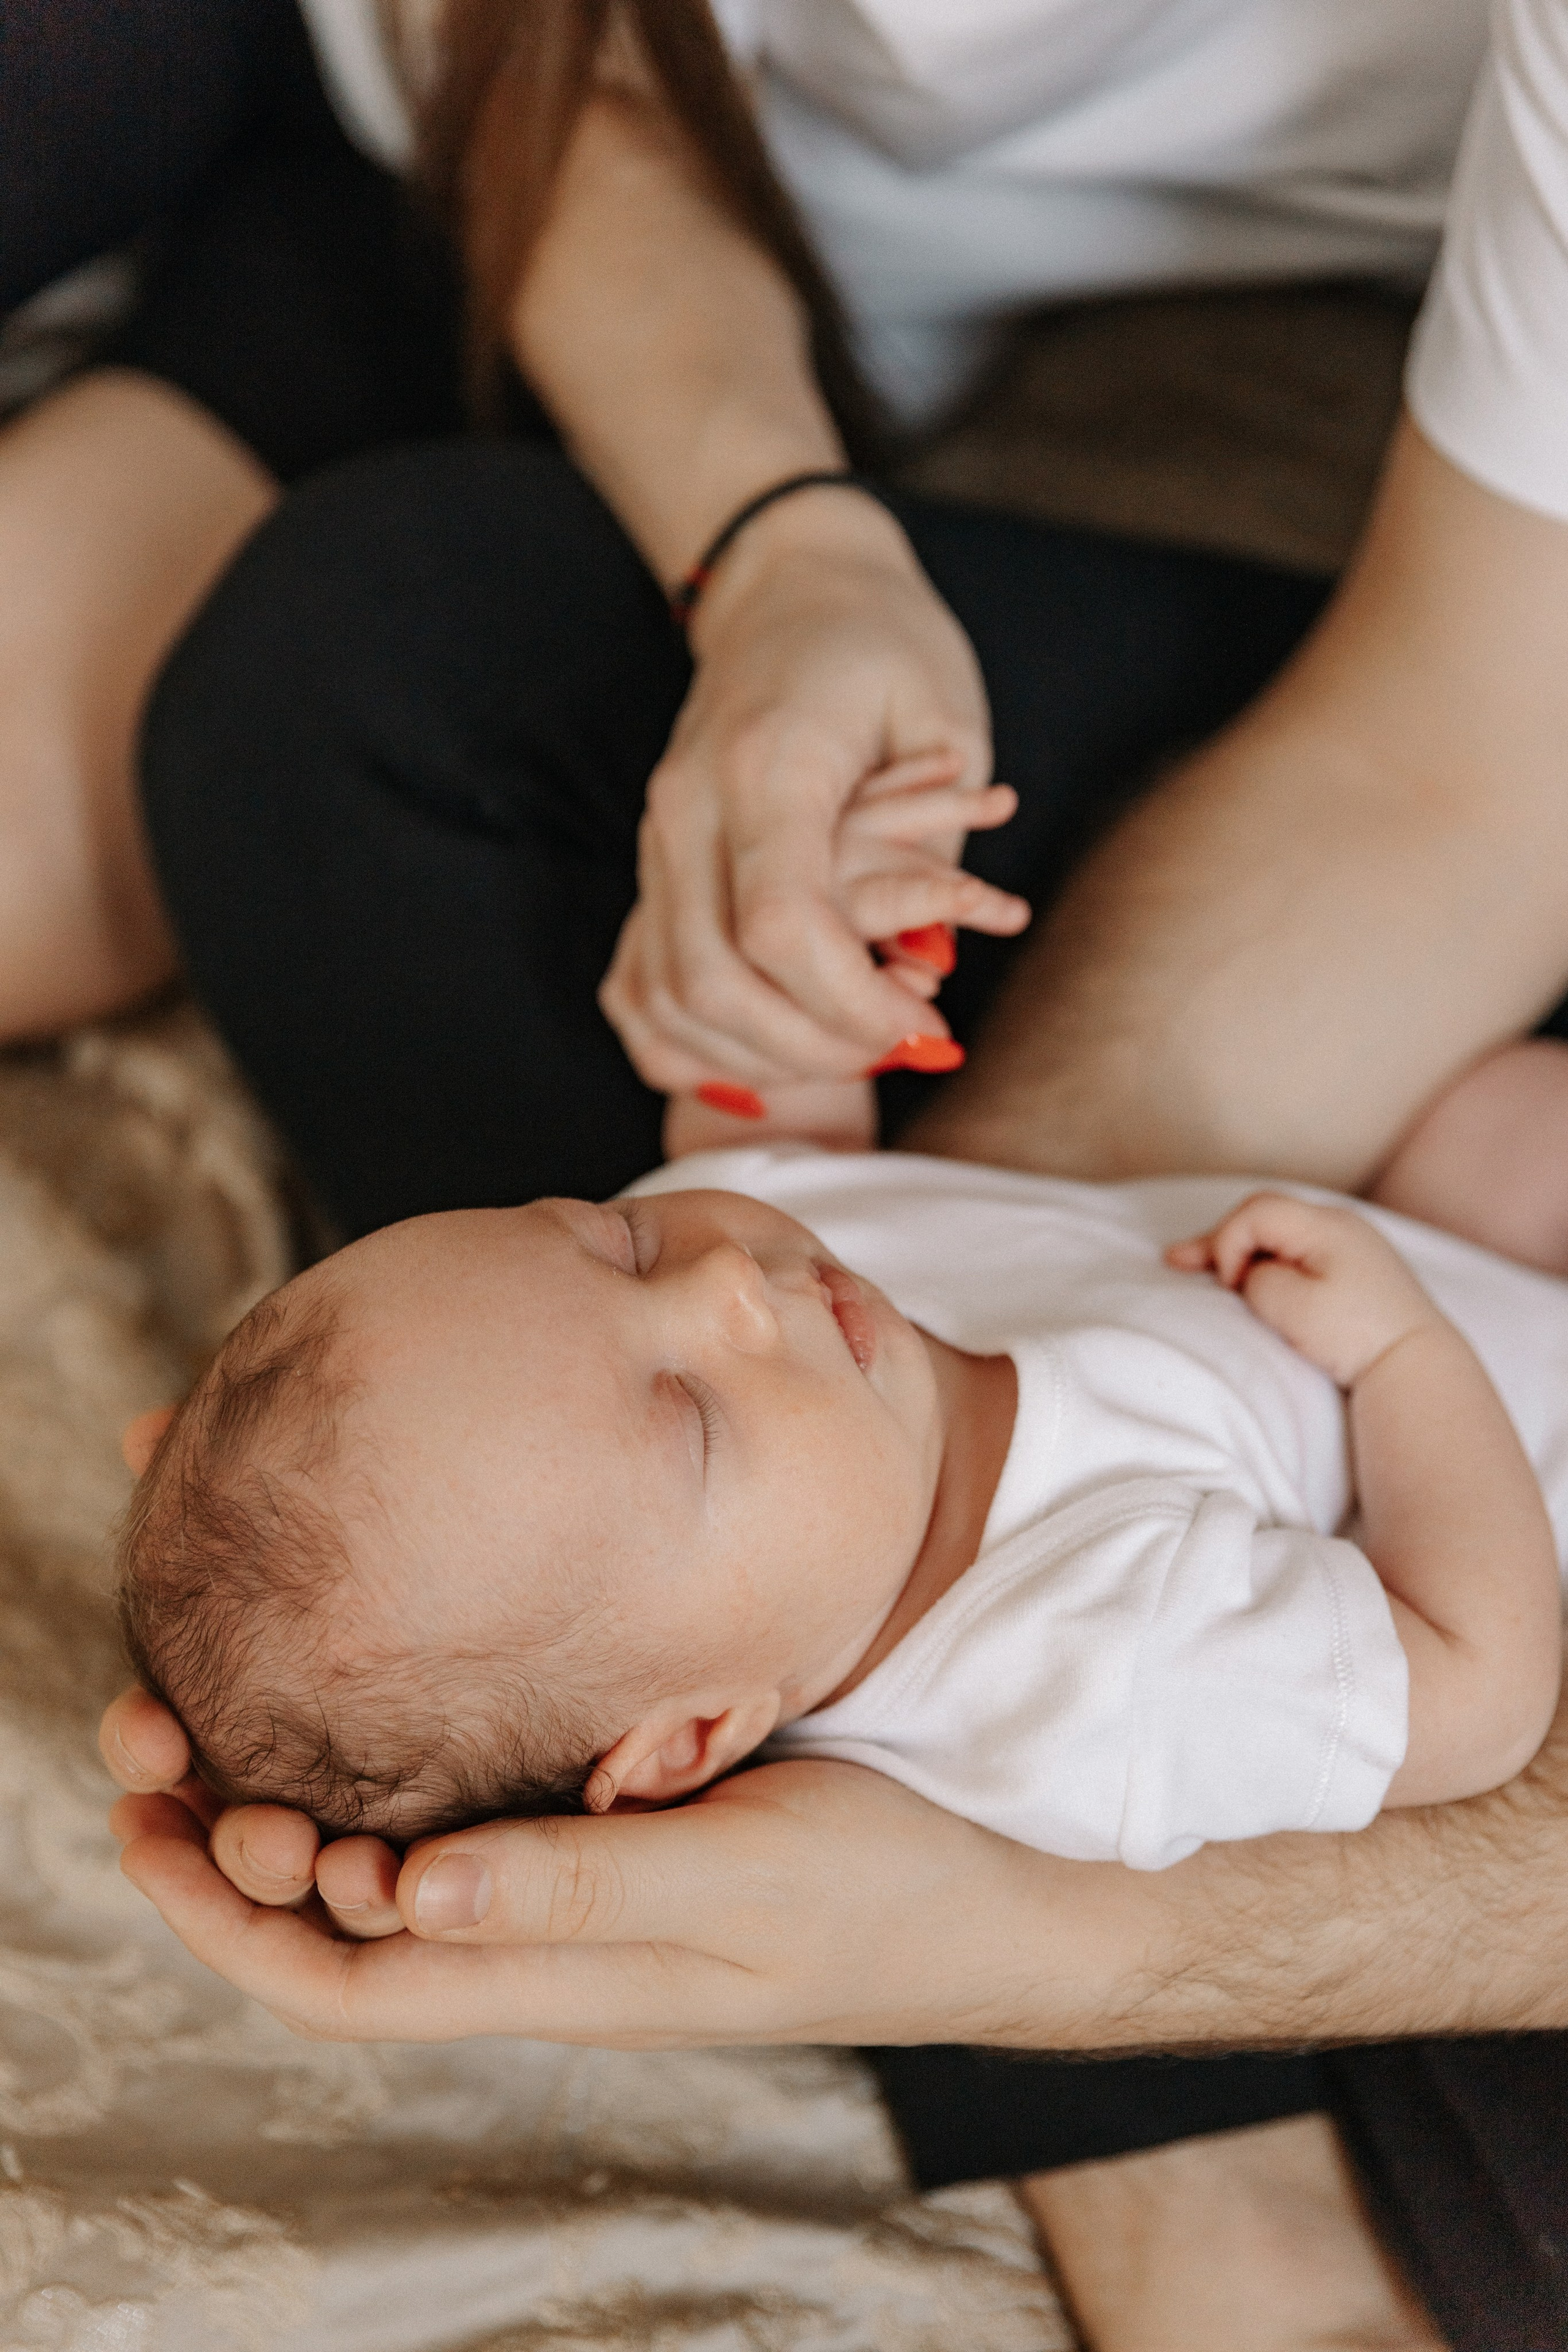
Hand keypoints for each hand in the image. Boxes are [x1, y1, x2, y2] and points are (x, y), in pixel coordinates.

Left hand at [102, 1687, 1088, 2047]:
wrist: (990, 1894)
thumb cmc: (877, 1893)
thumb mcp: (737, 1882)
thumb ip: (580, 1888)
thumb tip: (405, 1898)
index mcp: (554, 1977)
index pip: (342, 1982)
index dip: (227, 1916)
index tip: (144, 1817)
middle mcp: (538, 1938)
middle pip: (339, 1922)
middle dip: (228, 1843)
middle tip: (150, 1727)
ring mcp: (574, 1883)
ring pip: (393, 1860)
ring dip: (296, 1793)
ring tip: (219, 1697)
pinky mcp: (614, 1824)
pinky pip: (470, 1799)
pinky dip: (394, 1746)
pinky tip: (377, 1672)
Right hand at [598, 490, 1028, 1095]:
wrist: (792, 583)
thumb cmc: (886, 646)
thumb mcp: (945, 726)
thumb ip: (933, 858)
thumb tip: (919, 978)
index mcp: (766, 765)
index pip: (781, 928)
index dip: (853, 1004)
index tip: (926, 1024)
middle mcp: (688, 807)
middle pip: (714, 982)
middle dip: (815, 1047)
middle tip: (899, 1046)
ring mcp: (655, 836)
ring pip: (671, 997)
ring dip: (762, 1055)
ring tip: (848, 1048)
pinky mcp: (648, 861)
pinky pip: (643, 988)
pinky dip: (704, 1041)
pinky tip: (772, 1049)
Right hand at [1167, 1192, 1444, 1387]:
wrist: (1417, 1364)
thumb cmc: (1356, 1335)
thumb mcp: (1293, 1306)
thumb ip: (1258, 1278)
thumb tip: (1254, 1272)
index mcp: (1326, 1226)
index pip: (1255, 1212)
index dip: (1226, 1242)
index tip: (1227, 1287)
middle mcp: (1340, 1225)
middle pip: (1264, 1217)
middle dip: (1220, 1240)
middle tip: (1175, 1262)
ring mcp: (1351, 1245)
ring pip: (1279, 1235)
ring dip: (1240, 1251)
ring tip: (1196, 1265)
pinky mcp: (1354, 1269)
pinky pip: (1299, 1252)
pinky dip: (1267, 1262)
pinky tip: (1247, 1275)